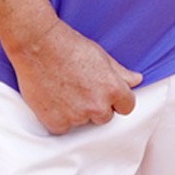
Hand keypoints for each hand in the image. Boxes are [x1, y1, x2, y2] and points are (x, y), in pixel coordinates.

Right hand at [13, 18, 144, 134]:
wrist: (38, 46)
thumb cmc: (69, 46)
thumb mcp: (102, 56)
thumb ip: (121, 73)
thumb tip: (136, 80)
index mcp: (113, 89)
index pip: (127, 106)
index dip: (117, 100)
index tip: (106, 94)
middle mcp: (97, 106)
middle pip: (105, 116)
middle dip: (96, 106)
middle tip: (81, 89)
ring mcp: (77, 117)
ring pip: (83, 122)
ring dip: (77, 112)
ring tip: (65, 91)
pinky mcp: (56, 123)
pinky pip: (63, 128)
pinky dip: (59, 118)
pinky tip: (53, 99)